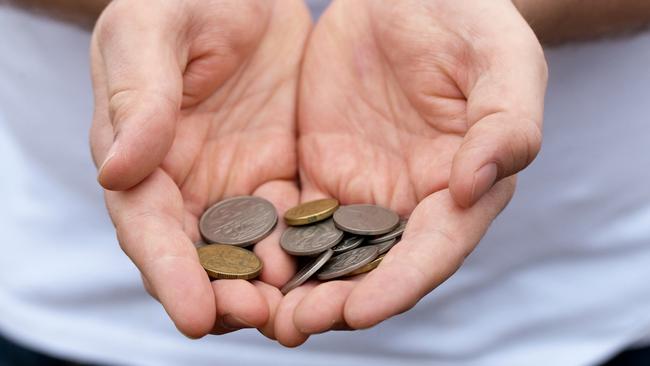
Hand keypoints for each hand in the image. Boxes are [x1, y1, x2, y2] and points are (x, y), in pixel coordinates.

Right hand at [89, 0, 310, 337]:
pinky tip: (333, 269)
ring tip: (299, 314)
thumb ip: (139, 97)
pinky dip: (308, 252)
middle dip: (223, 295)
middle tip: (256, 319)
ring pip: (249, 252)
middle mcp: (187, 185)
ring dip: (270, 288)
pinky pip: (295, 223)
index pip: (149, 226)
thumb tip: (117, 171)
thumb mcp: (153, 31)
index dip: (169, 273)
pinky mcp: (281, 175)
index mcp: (143, 157)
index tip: (193, 314)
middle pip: (200, 257)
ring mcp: (237, 184)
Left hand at [273, 0, 546, 345]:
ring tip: (260, 312)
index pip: (434, 249)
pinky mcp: (319, 174)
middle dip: (338, 302)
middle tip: (295, 325)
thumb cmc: (467, 19)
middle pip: (376, 269)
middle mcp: (411, 203)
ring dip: (296, 287)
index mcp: (461, 187)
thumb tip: (477, 186)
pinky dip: (269, 246)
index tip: (360, 310)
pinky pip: (291, 218)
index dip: (400, 284)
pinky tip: (241, 260)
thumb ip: (505, 124)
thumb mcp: (500, 60)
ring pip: (329, 255)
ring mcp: (361, 191)